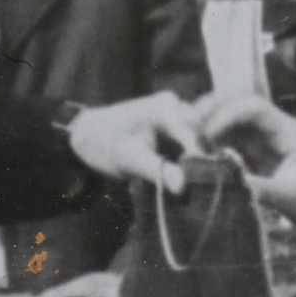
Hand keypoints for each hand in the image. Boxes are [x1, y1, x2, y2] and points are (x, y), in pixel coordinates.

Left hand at [67, 92, 201, 195]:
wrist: (87, 135)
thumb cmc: (105, 143)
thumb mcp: (130, 158)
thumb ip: (158, 171)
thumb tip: (183, 187)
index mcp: (167, 108)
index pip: (196, 137)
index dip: (203, 163)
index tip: (208, 187)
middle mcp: (176, 106)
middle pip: (201, 138)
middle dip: (201, 164)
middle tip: (197, 190)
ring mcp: (176, 114)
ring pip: (197, 141)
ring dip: (195, 163)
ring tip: (190, 187)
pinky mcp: (174, 125)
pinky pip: (188, 143)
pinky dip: (187, 160)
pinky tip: (180, 176)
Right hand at [199, 92, 295, 246]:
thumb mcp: (291, 199)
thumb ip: (258, 188)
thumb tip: (223, 180)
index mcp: (290, 132)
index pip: (254, 108)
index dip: (227, 115)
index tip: (206, 134)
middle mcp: (278, 130)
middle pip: (241, 107)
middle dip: (214, 111)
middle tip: (187, 124)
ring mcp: (268, 143)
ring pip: (235, 123)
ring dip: (212, 125)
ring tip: (188, 136)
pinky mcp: (261, 158)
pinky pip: (234, 142)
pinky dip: (215, 143)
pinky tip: (199, 151)